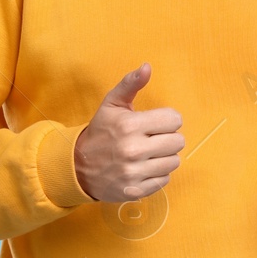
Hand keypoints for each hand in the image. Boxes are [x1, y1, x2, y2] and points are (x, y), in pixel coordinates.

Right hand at [74, 63, 184, 201]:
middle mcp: (133, 150)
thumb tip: (147, 67)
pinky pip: (165, 179)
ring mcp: (134, 173)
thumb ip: (130, 84)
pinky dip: (157, 174)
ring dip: (164, 157)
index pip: (174, 120)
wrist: (78, 167)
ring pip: (174, 162)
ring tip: (149, 153)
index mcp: (129, 125)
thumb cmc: (101, 132)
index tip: (155, 123)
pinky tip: (144, 167)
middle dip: (168, 138)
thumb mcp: (111, 104)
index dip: (167, 120)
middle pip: (178, 142)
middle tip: (152, 138)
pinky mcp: (136, 190)